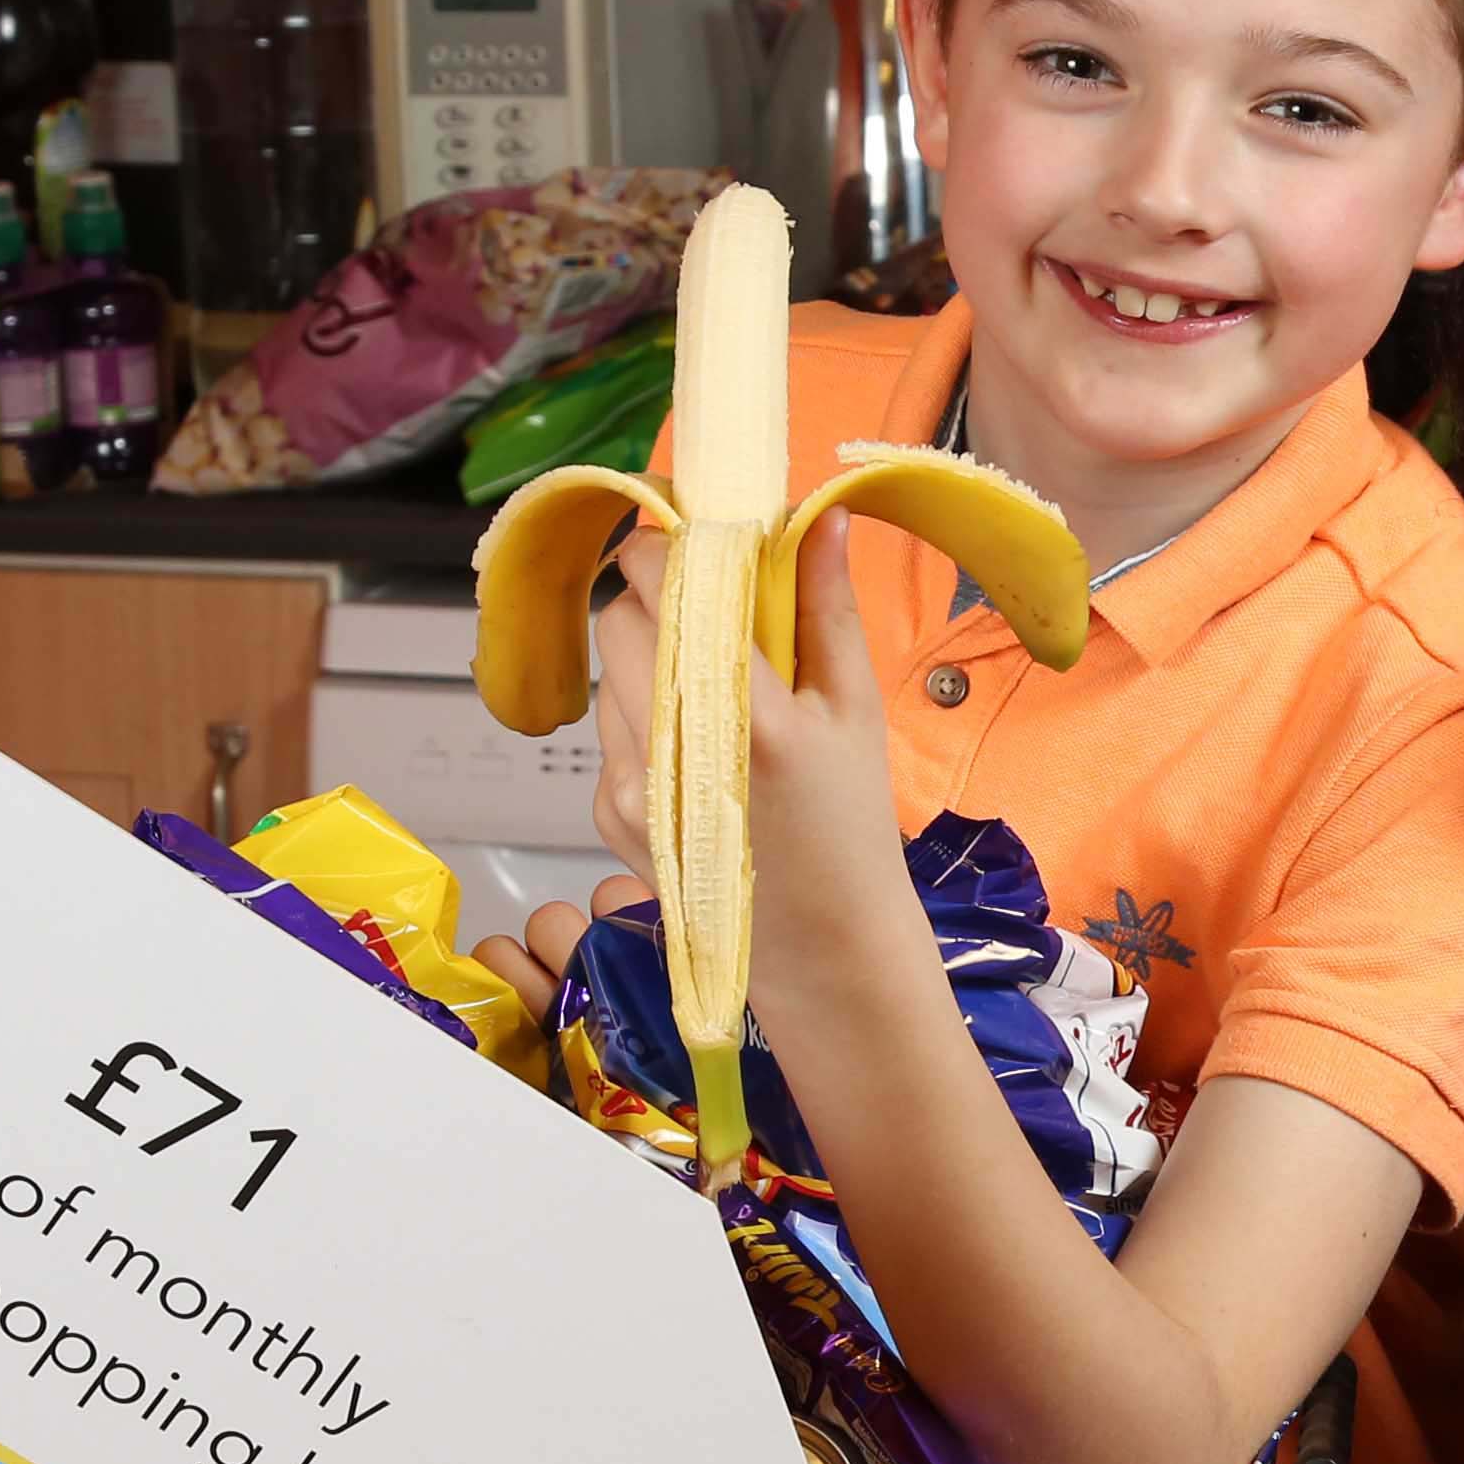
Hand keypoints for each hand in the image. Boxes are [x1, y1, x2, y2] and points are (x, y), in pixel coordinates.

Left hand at [634, 517, 925, 1021]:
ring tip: (712, 689)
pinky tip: (698, 748)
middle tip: (708, 611)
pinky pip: (608, 729)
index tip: (695, 542)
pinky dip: (642, 717)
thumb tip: (815, 515)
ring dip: (647, 657)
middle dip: (655, 599)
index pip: (659, 585)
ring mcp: (632, 784)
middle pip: (617, 619)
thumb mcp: (857, 710)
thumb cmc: (851, 829)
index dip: (668, 548)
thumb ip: (827, 606)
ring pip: (606, 671)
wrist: (820, 948)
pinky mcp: (609, 812)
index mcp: (749, 713)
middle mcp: (675, 746)